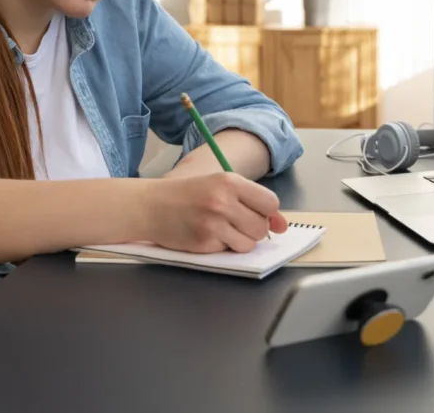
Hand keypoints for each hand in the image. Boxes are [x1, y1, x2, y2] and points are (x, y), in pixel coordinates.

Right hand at [142, 172, 288, 252]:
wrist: (151, 206)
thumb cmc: (187, 194)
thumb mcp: (220, 186)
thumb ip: (253, 202)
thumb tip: (282, 225)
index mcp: (229, 181)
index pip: (270, 203)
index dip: (266, 211)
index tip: (254, 211)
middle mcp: (223, 201)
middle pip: (262, 227)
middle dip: (252, 228)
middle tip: (233, 220)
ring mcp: (213, 224)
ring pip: (249, 243)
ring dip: (240, 240)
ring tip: (220, 229)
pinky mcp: (204, 243)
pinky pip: (229, 252)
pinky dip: (222, 247)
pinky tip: (207, 235)